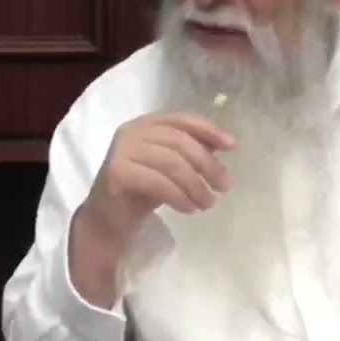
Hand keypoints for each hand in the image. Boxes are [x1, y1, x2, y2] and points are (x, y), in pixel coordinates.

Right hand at [80, 112, 236, 239]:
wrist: (108, 221)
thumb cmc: (143, 191)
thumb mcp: (171, 167)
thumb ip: (191, 151)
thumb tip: (226, 143)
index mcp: (146, 124)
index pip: (182, 119)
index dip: (208, 130)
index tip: (232, 146)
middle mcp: (131, 132)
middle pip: (180, 141)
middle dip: (207, 164)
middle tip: (224, 186)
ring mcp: (121, 151)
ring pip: (171, 163)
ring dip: (196, 185)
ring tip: (208, 203)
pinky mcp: (117, 174)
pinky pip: (158, 182)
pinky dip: (179, 196)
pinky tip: (190, 209)